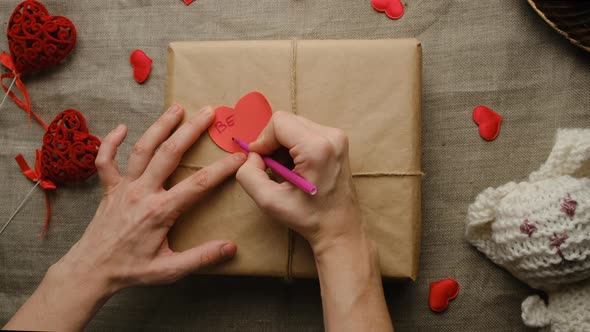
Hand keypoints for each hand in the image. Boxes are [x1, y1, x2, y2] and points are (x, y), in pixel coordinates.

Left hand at [54, 104, 245, 293]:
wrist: (91, 271)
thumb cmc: (132, 270)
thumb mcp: (169, 270)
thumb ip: (201, 257)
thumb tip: (230, 247)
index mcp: (161, 211)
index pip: (199, 183)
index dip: (223, 168)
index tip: (240, 155)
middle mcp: (142, 192)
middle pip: (169, 153)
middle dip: (191, 130)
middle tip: (208, 112)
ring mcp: (123, 187)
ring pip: (142, 149)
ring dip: (160, 126)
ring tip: (176, 108)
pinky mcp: (109, 189)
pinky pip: (105, 161)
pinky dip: (110, 142)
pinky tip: (122, 128)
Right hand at [237, 112, 392, 331]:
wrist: (341, 232)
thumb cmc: (310, 220)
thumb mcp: (270, 201)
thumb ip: (249, 174)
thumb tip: (247, 155)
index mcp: (319, 146)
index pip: (277, 122)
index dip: (260, 141)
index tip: (256, 162)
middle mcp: (333, 136)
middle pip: (286, 121)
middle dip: (271, 143)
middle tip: (267, 169)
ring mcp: (339, 138)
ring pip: (295, 126)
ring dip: (281, 146)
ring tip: (282, 173)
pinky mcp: (339, 143)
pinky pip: (305, 134)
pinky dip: (293, 147)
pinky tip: (293, 170)